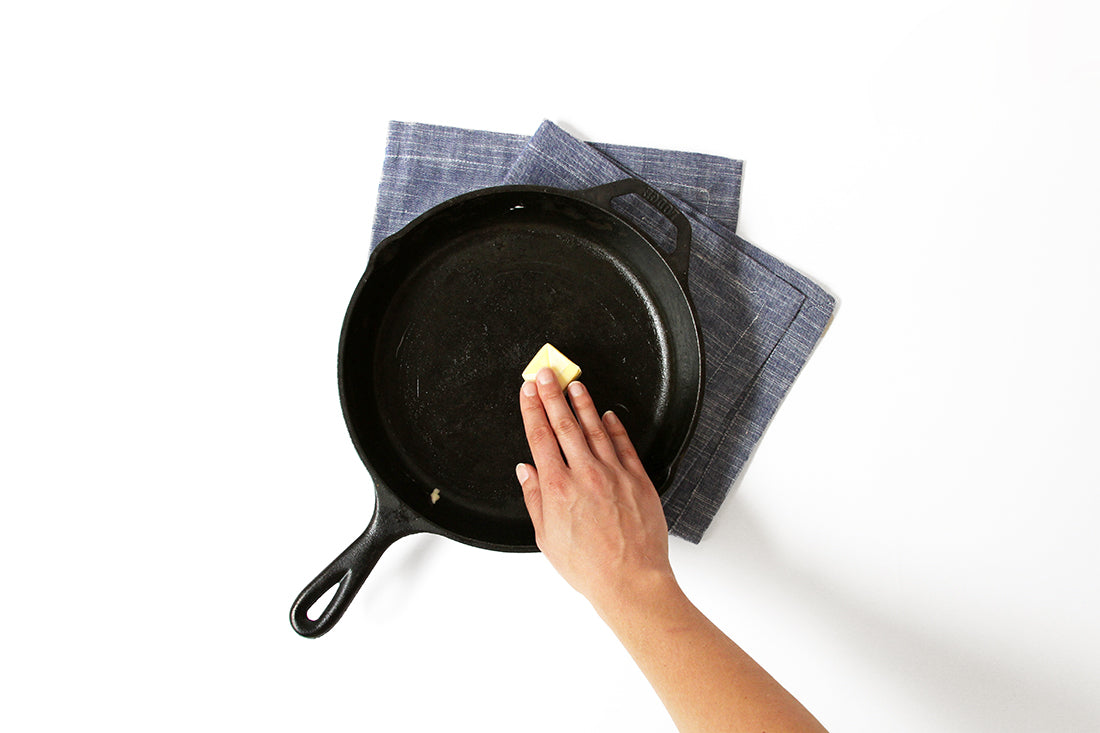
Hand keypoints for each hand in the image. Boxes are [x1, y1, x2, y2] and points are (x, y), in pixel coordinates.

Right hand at [516, 367, 675, 613]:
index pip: (540, 437)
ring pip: (595, 429)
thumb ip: (534, 499)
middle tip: (546, 374)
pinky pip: (624, 445)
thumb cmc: (588, 567)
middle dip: (552, 396)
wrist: (631, 581)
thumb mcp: (546, 538)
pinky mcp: (638, 480)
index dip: (532, 410)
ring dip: (583, 404)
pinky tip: (607, 416)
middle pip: (564, 425)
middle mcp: (585, 474)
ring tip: (574, 385)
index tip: (528, 391)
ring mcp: (614, 474)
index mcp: (557, 488)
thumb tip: (525, 471)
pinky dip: (614, 428)